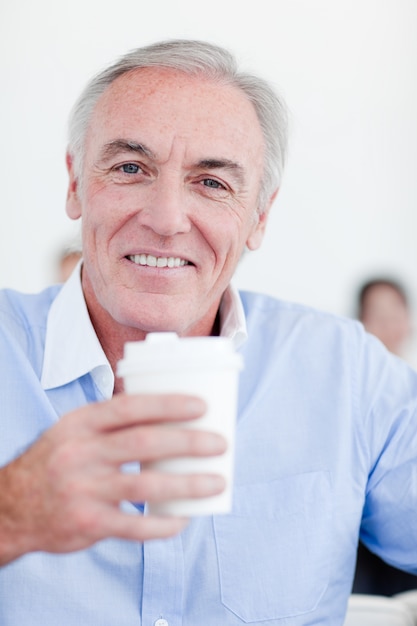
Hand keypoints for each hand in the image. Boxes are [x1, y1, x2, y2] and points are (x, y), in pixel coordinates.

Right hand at [0, 393, 226, 563]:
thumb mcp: (74, 429)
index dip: (168, 404)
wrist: (12, 506)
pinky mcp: (86, 523)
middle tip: (220, 443)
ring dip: (187, 485)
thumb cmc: (57, 460)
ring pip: (144, 487)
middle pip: (143, 443)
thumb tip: (168, 411)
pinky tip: (184, 519)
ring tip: (217, 482)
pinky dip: (163, 525)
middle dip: (188, 441)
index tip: (201, 405)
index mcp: (81, 423)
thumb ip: (113, 421)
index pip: (130, 406)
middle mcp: (80, 453)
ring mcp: (82, 490)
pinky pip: (133, 527)